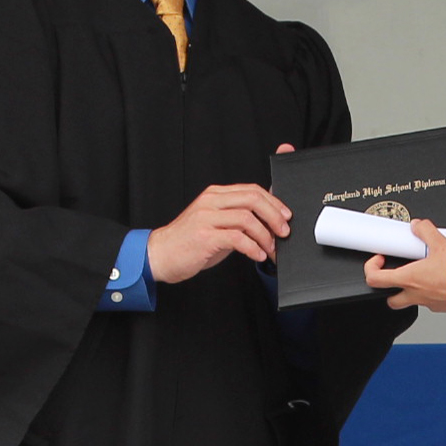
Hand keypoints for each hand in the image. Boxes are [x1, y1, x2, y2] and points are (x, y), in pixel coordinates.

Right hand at [147, 183, 291, 283]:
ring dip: (265, 235)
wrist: (159, 255)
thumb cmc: (190, 242)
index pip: (252, 190)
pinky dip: (253, 248)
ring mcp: (206, 217)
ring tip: (270, 249)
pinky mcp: (204, 235)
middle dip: (274, 216)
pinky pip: (237, 238)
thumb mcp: (217, 223)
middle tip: (284, 232)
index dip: (274, 202)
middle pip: (253, 199)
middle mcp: (211, 201)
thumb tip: (269, 218)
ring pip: (247, 218)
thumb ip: (238, 218)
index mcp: (216, 194)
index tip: (286, 215)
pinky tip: (257, 255)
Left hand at [363, 219, 445, 312]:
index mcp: (409, 278)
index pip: (374, 279)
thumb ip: (426, 231)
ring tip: (419, 274)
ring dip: (409, 290)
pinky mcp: (442, 307)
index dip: (371, 268)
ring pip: (409, 301)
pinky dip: (429, 292)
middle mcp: (415, 294)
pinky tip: (438, 280)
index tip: (380, 258)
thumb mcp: (441, 244)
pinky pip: (429, 302)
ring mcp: (428, 303)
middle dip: (387, 286)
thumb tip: (418, 225)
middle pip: (388, 298)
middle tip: (393, 272)